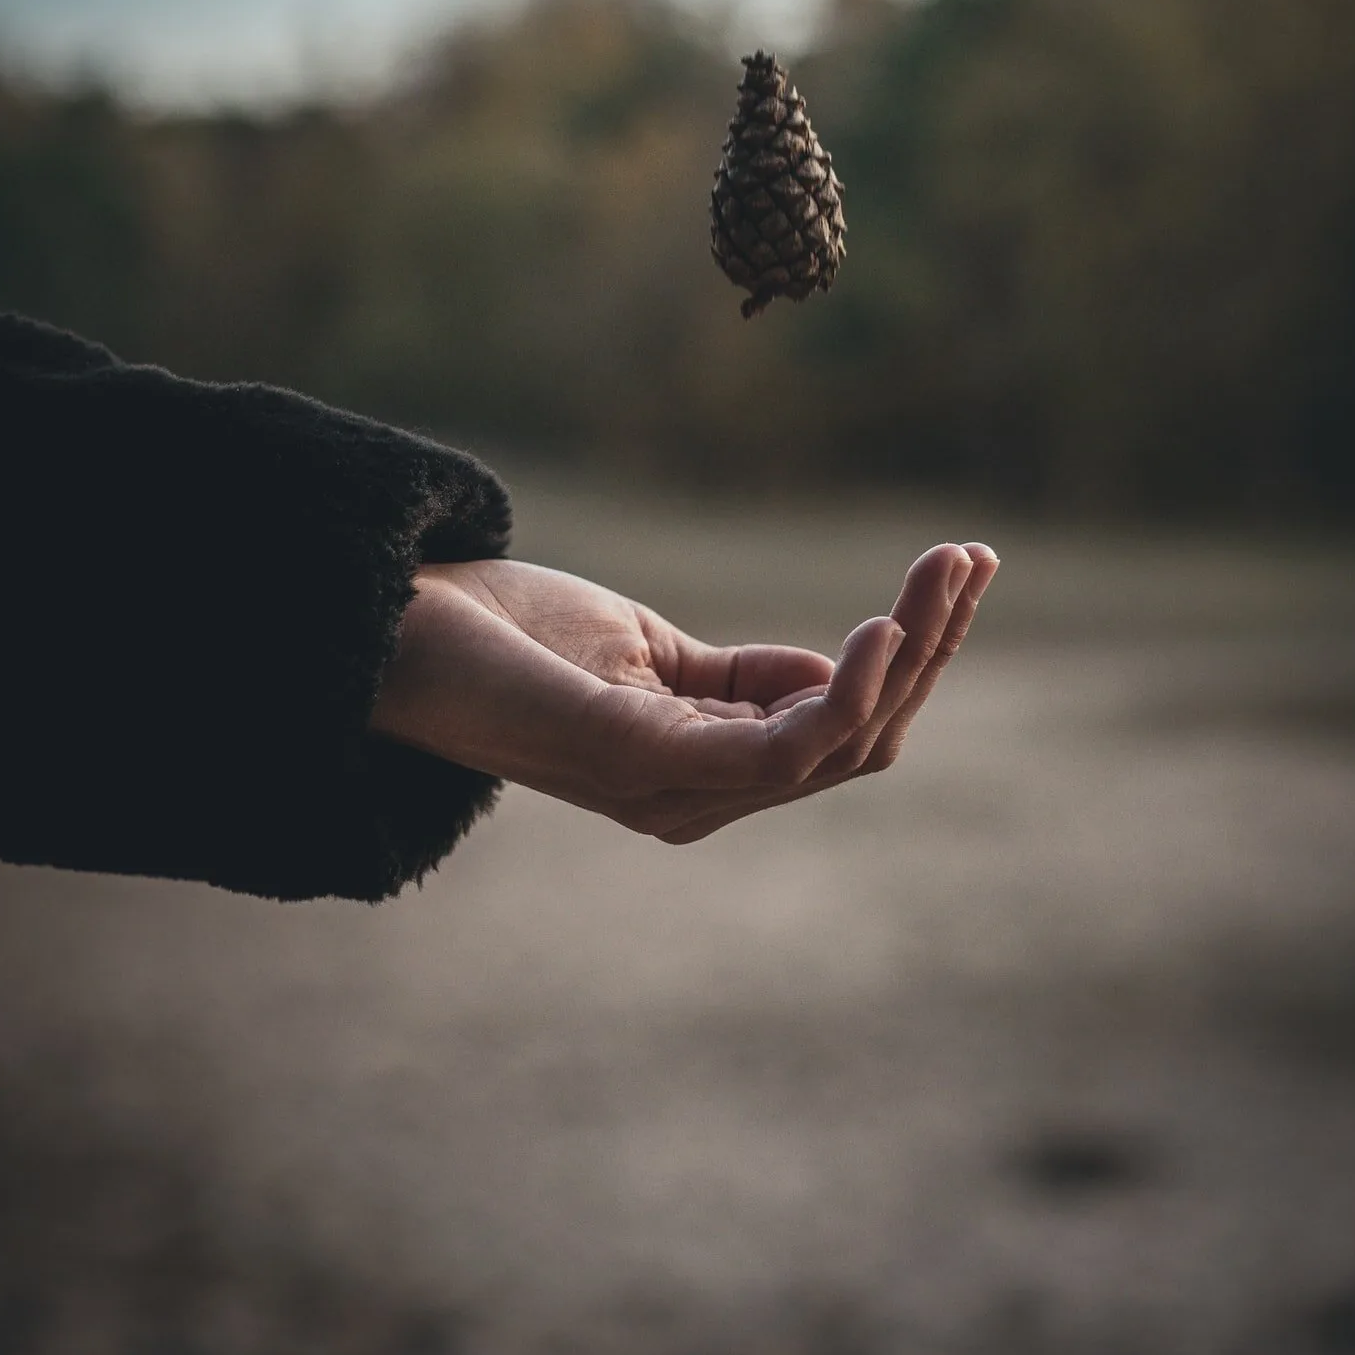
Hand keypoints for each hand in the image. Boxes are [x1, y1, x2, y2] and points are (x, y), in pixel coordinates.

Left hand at [369, 543, 997, 842]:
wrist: (382, 632)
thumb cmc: (501, 639)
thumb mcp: (648, 650)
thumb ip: (741, 673)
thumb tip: (844, 666)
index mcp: (705, 767)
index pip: (843, 728)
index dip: (913, 653)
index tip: (958, 564)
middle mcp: (699, 796)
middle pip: (861, 739)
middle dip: (931, 648)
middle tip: (972, 558)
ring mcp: (674, 790)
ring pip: (842, 743)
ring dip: (910, 654)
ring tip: (945, 571)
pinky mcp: (646, 767)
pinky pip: (783, 752)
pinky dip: (846, 694)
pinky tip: (881, 630)